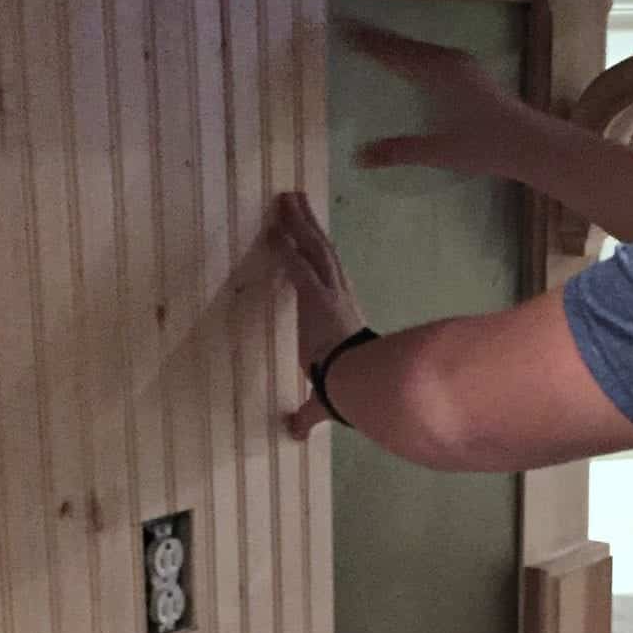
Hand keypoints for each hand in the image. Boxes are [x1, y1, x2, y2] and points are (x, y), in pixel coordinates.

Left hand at [267, 190, 369, 441]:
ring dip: (298, 223)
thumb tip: (294, 435)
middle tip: (295, 198)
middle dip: (307, 224)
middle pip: (322, 252)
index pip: (327, 277)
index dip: (316, 255)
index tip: (308, 235)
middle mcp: (339, 298)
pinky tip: (271, 230)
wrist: (361, 388)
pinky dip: (285, 248)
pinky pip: (298, 268)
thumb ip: (307, 414)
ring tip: (287, 197)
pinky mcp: (317, 298)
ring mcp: (330, 295)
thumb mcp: (324, 400)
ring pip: (314, 249)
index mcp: (342, 317)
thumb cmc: (350, 391)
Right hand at [344, 20, 534, 178]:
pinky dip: (412, 53)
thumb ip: (398, 151)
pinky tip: (408, 59)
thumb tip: (358, 157)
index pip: (393, 53)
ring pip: (419, 48)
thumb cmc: (484, 146)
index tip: (344, 30)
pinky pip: (431, 54)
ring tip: (371, 39)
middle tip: (349, 28)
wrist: (527, 141)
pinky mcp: (469, 72)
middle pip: (404, 45)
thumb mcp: (437, 151)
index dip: (368, 43)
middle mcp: (448, 61)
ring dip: (395, 43)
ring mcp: (461, 64)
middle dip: (377, 38)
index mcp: (436, 73)